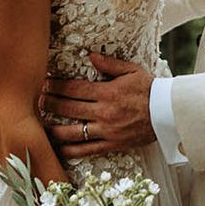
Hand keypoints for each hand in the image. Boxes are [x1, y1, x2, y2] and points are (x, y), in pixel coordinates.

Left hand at [41, 53, 156, 158]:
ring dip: (53, 129)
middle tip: (37, 100)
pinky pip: (85, 150)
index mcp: (107, 92)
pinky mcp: (111, 145)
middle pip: (68, 109)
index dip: (56, 86)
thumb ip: (109, 63)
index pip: (74, 89)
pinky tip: (57, 148)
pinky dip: (69, 150)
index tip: (44, 83)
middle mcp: (103, 112)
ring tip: (40, 125)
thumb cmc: (149, 89)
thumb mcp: (131, 71)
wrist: (167, 113)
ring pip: (72, 132)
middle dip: (49, 104)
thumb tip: (90, 55)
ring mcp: (106, 131)